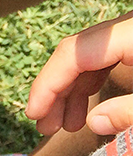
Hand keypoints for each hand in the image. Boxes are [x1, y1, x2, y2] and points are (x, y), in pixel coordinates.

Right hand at [26, 12, 132, 136]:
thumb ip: (130, 111)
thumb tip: (93, 123)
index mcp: (132, 34)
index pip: (73, 53)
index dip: (47, 84)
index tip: (33, 114)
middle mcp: (126, 28)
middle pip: (75, 54)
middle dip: (55, 90)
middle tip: (45, 127)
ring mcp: (130, 34)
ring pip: (88, 58)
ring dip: (71, 90)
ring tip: (64, 125)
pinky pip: (104, 59)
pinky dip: (90, 83)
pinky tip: (83, 107)